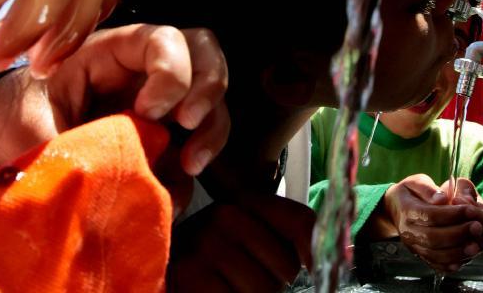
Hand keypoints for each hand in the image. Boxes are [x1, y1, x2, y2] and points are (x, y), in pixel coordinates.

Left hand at [0, 26, 228, 178]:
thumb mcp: (26, 122)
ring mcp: (161, 101)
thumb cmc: (12, 123)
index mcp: (109, 52)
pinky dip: (199, 160)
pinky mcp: (167, 137)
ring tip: (190, 164)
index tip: (150, 111)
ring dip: (212, 128)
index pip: (161, 40)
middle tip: (188, 123)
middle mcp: (144, 70)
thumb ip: (62, 136)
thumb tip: (102, 163)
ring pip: (212, 96)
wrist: (5, 153)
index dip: (171, 69)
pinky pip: (201, 140)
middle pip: (203, 53)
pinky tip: (177, 187)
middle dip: (207, 86)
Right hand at [168, 194, 313, 291]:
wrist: (164, 268)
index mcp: (244, 200)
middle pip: (286, 267)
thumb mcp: (251, 237)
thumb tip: (318, 260)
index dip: (312, 252)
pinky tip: (216, 291)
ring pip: (264, 290)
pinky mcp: (190, 273)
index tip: (308, 266)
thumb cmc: (215, 260)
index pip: (301, 222)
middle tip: (244, 278)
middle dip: (273, 283)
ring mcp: (205, 242)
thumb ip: (290, 234)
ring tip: (229, 286)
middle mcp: (225, 213)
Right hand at [383, 174, 482, 272]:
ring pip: (436, 254)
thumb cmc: (411, 193)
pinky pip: (436, 265)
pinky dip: (451, 264)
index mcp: (407, 210)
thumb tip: (442, 199)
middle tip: (477, 227)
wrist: (395, 209)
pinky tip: (464, 258)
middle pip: (434, 237)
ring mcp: (414, 246)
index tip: (470, 209)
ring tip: (476, 244)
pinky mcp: (421, 255)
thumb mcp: (416, 182)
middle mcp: (409, 231)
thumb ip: (428, 188)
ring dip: (458, 251)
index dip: (453, 214)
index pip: (431, 215)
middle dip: (459, 233)